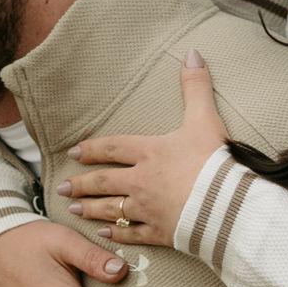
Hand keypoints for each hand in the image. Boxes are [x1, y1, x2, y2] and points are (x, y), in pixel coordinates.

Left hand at [62, 50, 226, 249]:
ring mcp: (147, 209)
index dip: (92, 149)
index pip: (113, 148)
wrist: (225, 204)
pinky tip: (103, 233)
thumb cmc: (214, 162)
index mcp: (149, 152)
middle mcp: (141, 181)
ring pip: (111, 209)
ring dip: (90, 209)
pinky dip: (116, 234)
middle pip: (104, 181)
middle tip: (62, 187)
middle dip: (81, 184)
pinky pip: (131, 234)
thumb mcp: (205, 118)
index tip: (74, 153)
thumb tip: (192, 52)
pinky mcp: (159, 233)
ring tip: (73, 209)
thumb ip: (196, 86)